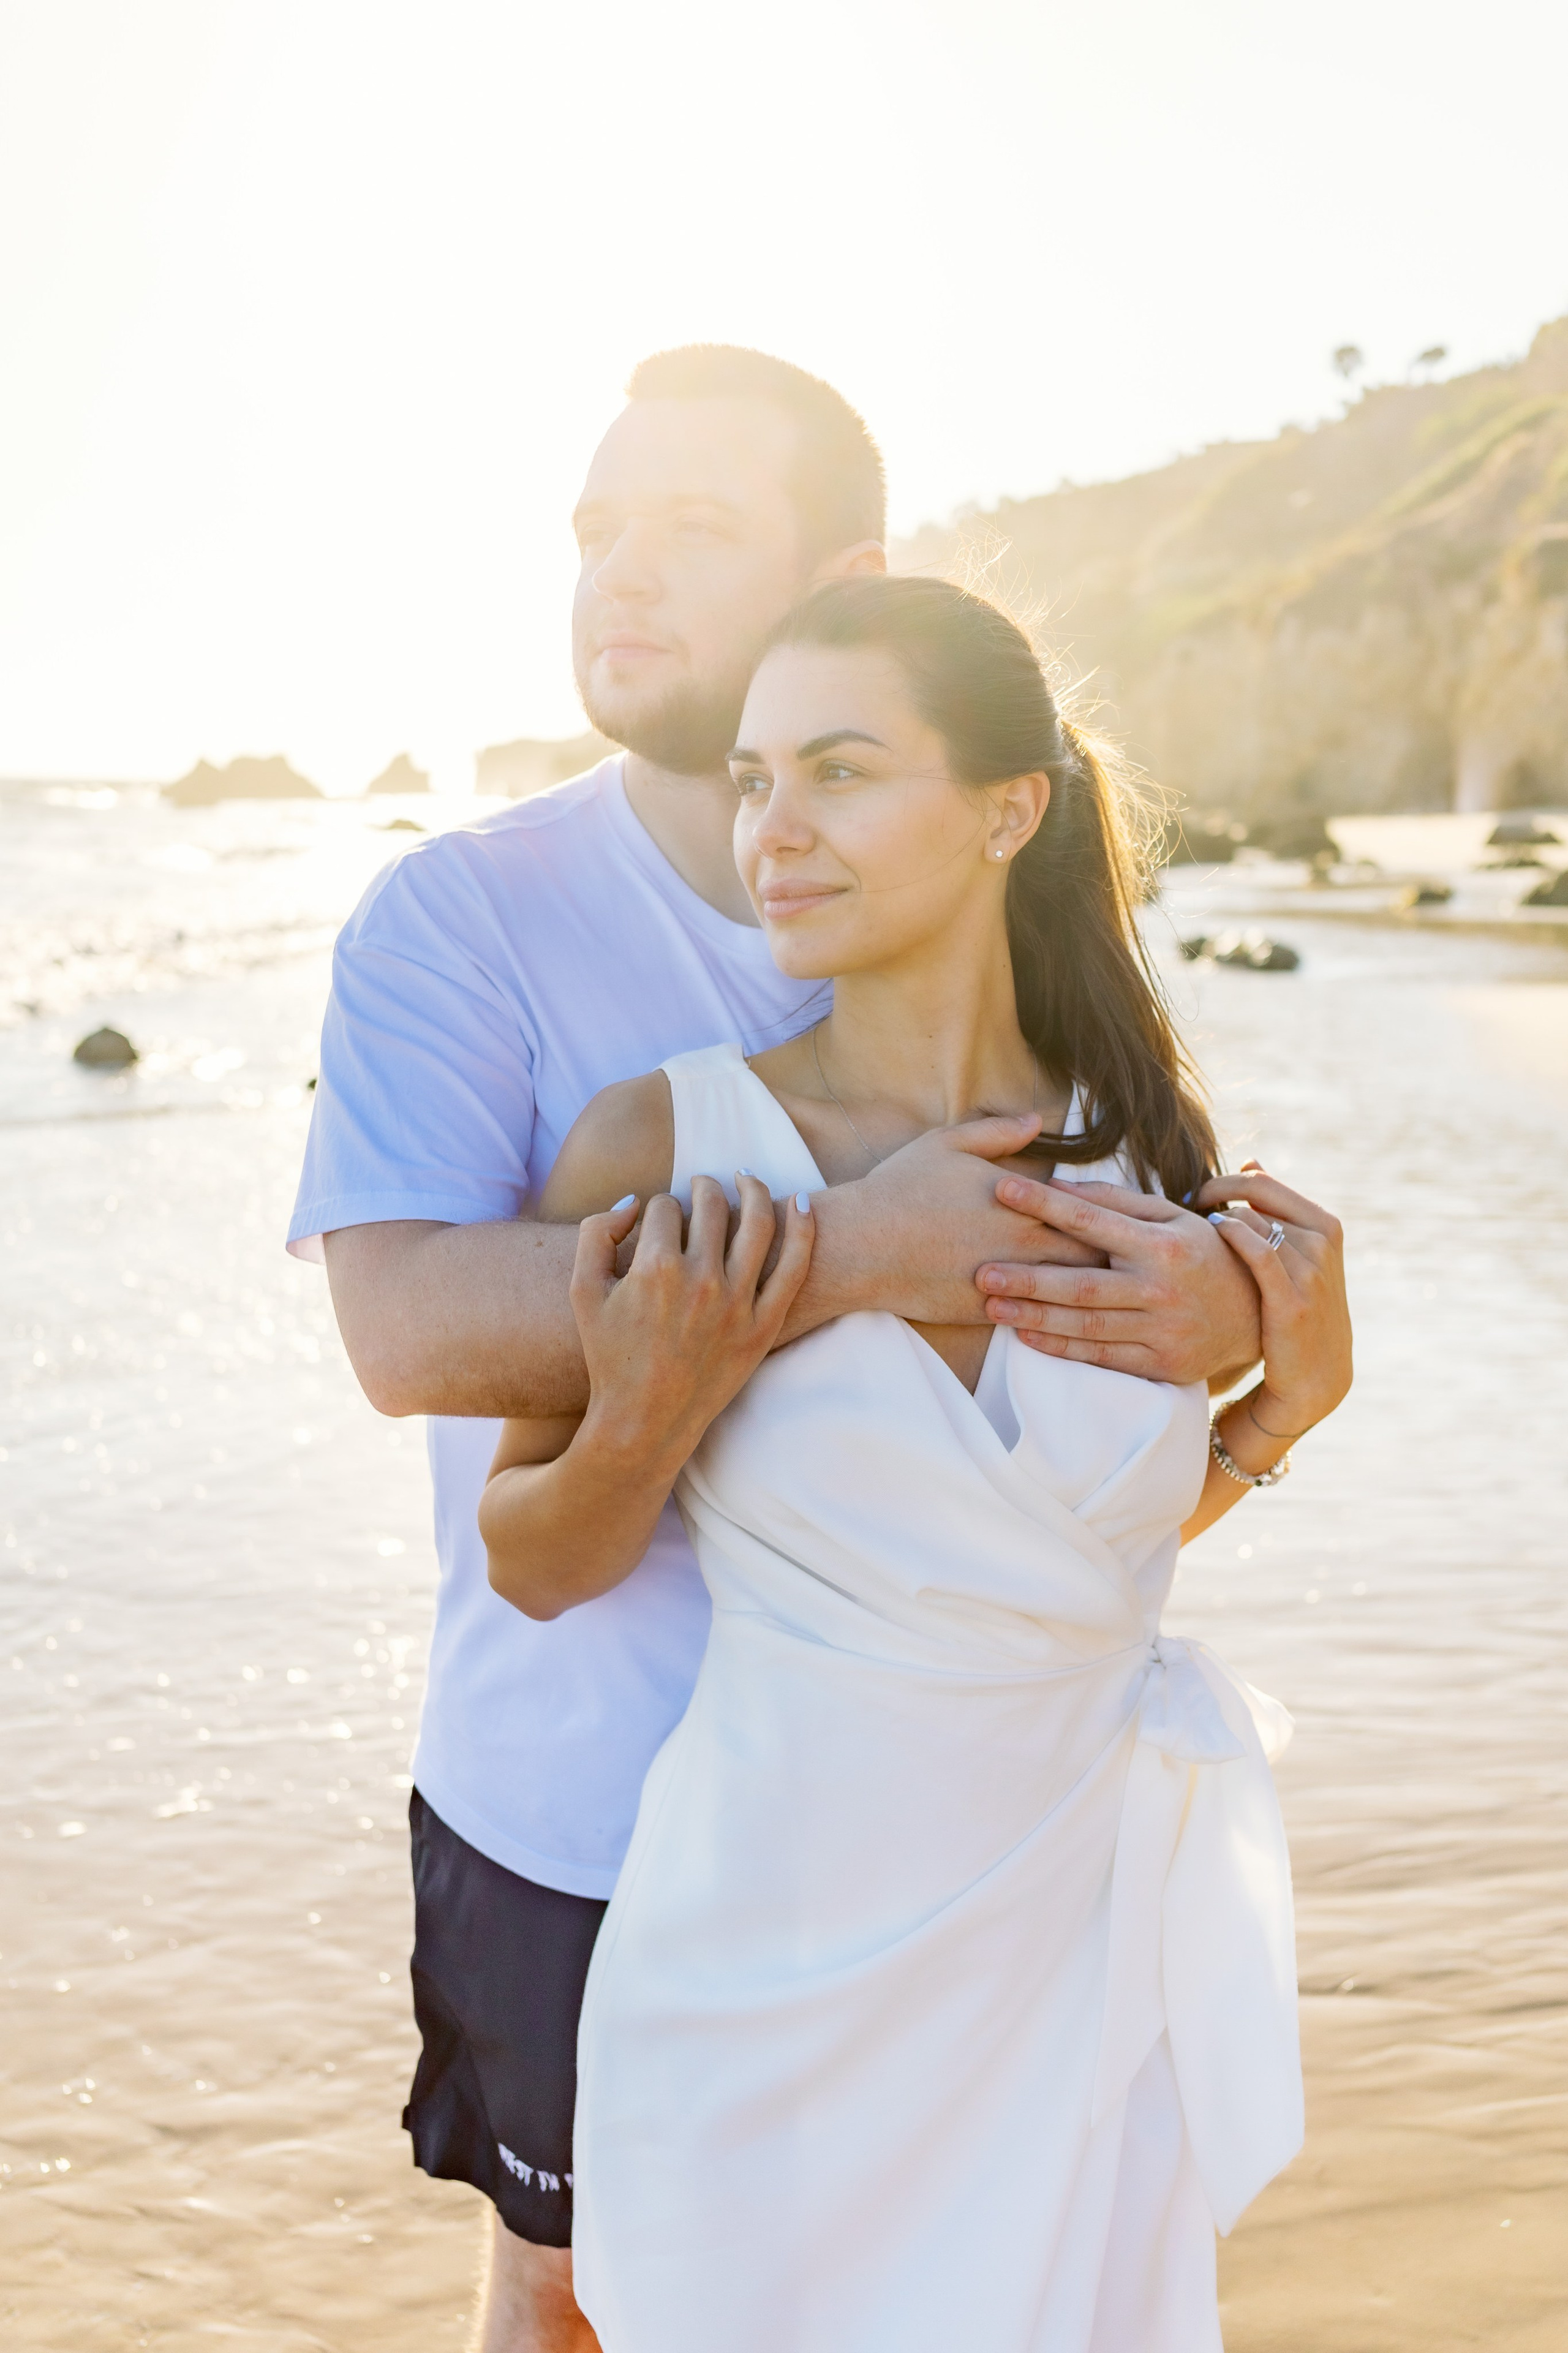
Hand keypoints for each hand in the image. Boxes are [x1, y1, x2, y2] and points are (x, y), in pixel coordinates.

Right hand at [573, 1175, 813, 1466]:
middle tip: (701, 1188)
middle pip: (711, 1205)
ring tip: (744, 1180)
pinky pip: (794, 1268)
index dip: (659, 1207)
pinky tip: (801, 1201)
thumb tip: (634, 1201)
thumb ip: (596, 1233)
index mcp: (655, 1268)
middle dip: (703, 1188)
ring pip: (757, 1222)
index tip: (658, 1220)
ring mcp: (738, 1304)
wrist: (644, 1421)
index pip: (665, 1207)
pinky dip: (803, 1228)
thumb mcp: (582, 1291)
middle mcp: (701, 1280)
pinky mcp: (764, 1326)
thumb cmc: (610, 1356)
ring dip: (752, 1190)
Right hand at [793, 1112, 1103, 1338]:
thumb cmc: (901, 1189)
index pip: (1090, 1213)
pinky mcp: (988, 1313)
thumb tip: (1037, 1120)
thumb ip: (998, 1132)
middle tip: (1136, 1264)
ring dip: (1094, 1294)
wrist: (860, 1245)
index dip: (1113, 1220)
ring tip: (1116, 1296)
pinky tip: (1072, 1322)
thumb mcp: (947, 1144)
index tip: (1128, 1224)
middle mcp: (1023, 1242)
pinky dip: (1058, 1320)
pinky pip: (1037, 1320)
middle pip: (1092, 1256)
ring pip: (1071, 1293)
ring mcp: (1008, 1281)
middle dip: (1115, 1260)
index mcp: (1022, 1201)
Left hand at [974, 1174, 1262, 1385]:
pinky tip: (1027, 1337)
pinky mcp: (1161, 1365)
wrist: (1258, 1314)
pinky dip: (1062, 1349)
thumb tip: (1058, 1185)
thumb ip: (1118, 1202)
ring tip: (991, 1307)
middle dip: (1027, 1280)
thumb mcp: (1173, 1217)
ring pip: (1086, 1326)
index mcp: (1163, 1244)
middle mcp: (1161, 1289)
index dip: (1045, 1205)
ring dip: (1034, 1317)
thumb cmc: (1204, 1253)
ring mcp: (1162, 1331)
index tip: (1002, 1190)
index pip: (1092, 1220)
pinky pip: (1102, 1358)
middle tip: (981, 1272)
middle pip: (1082, 1285)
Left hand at [1195, 1165, 1350, 1436]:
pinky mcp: (1293, 1299)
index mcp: (1325, 1224)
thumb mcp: (1298, 1256)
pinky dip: (1230, 1237)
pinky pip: (1257, 1251)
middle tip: (1184, 1204)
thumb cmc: (1296, 1310)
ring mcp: (1310, 1269)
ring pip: (1252, 1220)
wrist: (1316, 1375)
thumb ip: (1277, 1211)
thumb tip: (1250, 1162)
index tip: (1196, 1195)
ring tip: (1186, 1232)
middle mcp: (1322, 1241)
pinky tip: (1208, 1239)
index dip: (1224, 1181)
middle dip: (1215, 1191)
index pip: (1264, 1181)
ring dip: (1215, 1219)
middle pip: (1257, 1192)